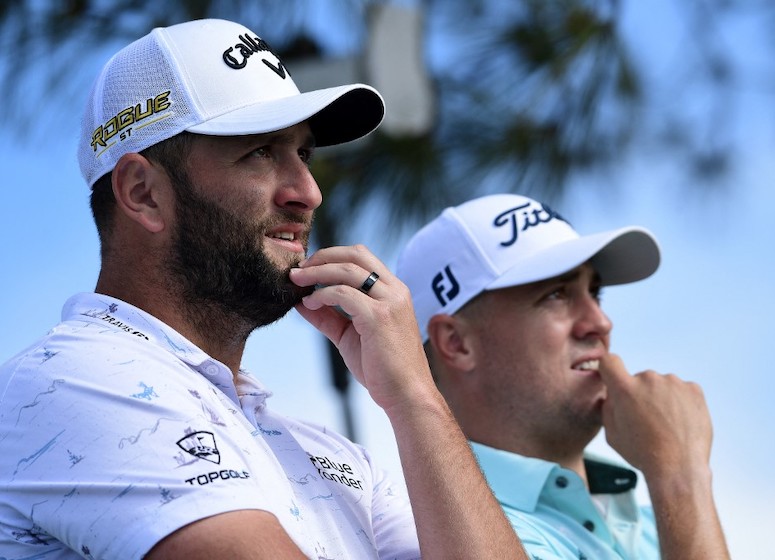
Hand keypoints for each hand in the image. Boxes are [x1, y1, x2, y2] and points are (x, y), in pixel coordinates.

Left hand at [289, 245, 434, 412]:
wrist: (406, 395)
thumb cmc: (383, 369)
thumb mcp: (350, 336)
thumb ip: (329, 316)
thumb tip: (301, 301)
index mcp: (394, 291)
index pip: (362, 257)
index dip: (332, 256)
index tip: (308, 267)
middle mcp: (395, 290)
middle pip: (356, 254)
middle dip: (323, 256)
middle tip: (299, 269)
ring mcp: (389, 302)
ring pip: (348, 269)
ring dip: (316, 272)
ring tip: (296, 281)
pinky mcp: (379, 317)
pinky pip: (343, 294)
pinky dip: (322, 295)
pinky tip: (310, 303)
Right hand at [598, 353, 712, 478]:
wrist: (679, 467)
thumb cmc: (643, 453)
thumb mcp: (611, 434)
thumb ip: (608, 407)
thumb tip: (612, 395)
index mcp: (624, 389)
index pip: (609, 362)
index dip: (609, 369)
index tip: (613, 378)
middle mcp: (648, 379)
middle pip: (639, 379)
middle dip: (640, 394)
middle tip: (647, 420)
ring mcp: (673, 382)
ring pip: (662, 386)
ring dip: (661, 398)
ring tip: (667, 425)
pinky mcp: (693, 389)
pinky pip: (682, 390)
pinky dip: (680, 403)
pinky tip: (680, 422)